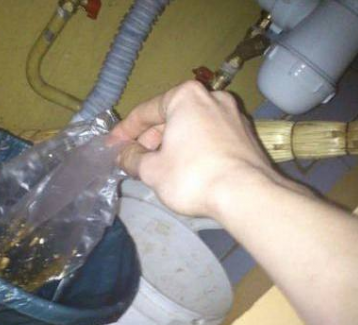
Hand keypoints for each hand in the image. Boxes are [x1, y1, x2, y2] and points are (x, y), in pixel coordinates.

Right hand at [112, 81, 291, 218]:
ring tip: (157, 166)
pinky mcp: (246, 135)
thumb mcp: (152, 170)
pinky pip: (209, 136)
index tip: (111, 146)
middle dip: (150, 139)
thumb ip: (132, 158)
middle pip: (170, 117)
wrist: (246, 194)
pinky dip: (193, 148)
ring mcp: (233, 115)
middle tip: (133, 159)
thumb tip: (123, 154)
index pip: (145, 111)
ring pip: (191, 127)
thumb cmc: (192, 176)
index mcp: (185, 97)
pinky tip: (184, 168)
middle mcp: (212, 97)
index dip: (124, 131)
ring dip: (171, 144)